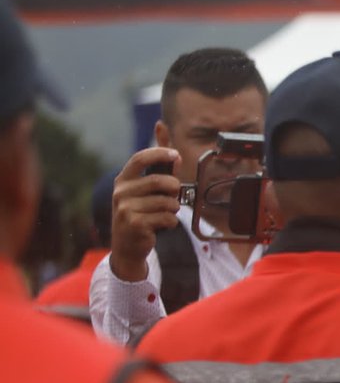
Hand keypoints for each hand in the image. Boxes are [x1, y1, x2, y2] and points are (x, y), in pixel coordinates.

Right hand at [110, 147, 181, 281]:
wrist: (127, 246)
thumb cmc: (141, 212)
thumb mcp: (145, 188)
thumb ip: (157, 165)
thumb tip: (166, 136)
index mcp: (123, 179)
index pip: (140, 159)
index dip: (160, 154)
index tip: (176, 155)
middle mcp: (120, 192)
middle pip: (160, 182)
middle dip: (175, 189)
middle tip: (173, 196)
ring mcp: (125, 209)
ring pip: (167, 203)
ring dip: (174, 209)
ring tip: (164, 214)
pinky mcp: (135, 225)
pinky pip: (168, 218)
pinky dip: (171, 223)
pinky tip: (160, 226)